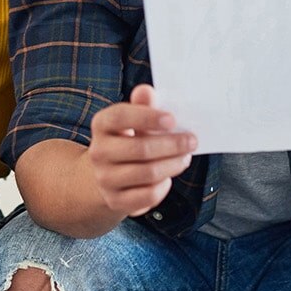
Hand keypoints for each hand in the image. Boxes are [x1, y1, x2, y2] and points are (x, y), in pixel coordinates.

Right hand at [86, 84, 196, 216]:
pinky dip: (164, 186)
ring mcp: (105, 178)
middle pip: (141, 148)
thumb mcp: (132, 121)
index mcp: (101, 125)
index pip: (121, 116)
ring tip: (185, 157)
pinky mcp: (115, 200)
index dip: (147, 117)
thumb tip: (146, 90)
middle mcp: (98, 152)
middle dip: (172, 145)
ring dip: (173, 164)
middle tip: (191, 141)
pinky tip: (168, 177)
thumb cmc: (127, 141)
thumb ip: (142, 105)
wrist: (106, 176)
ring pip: (148, 173)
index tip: (172, 119)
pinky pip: (148, 195)